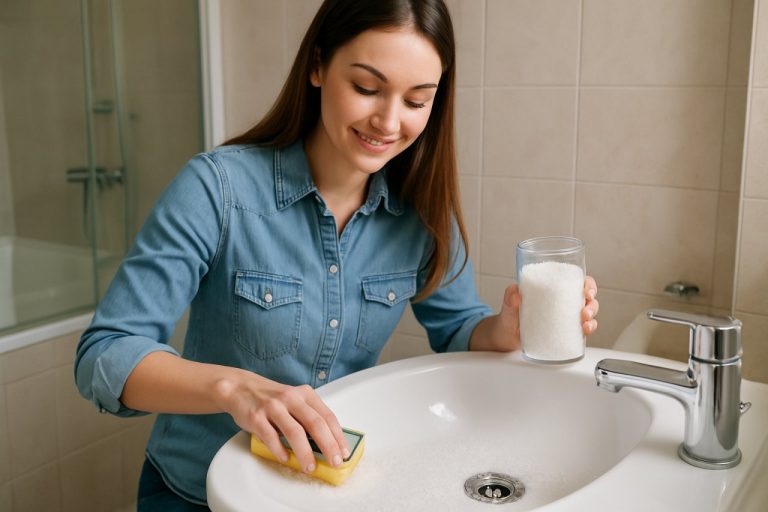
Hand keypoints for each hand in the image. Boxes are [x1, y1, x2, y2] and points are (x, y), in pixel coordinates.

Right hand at [213, 372, 349, 473]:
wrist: (239, 388)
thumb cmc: (271, 399)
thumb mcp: (294, 400)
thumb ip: (308, 417)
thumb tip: (327, 444)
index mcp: (305, 394)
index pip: (327, 416)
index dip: (338, 436)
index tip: (344, 453)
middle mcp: (291, 398)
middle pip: (315, 423)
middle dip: (328, 446)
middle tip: (334, 463)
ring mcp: (273, 406)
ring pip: (294, 432)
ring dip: (305, 452)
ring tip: (310, 467)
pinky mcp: (256, 416)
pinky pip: (271, 436)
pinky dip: (280, 450)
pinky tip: (285, 458)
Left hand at [470, 276, 599, 351]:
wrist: (506, 338)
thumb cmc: (509, 317)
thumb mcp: (508, 306)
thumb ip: (509, 298)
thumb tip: (514, 291)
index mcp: (552, 290)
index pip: (576, 281)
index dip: (588, 284)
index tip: (587, 290)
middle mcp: (562, 302)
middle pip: (587, 298)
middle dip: (592, 304)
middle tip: (584, 312)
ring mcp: (565, 317)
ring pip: (588, 313)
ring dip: (592, 318)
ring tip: (584, 324)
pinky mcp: (565, 332)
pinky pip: (582, 330)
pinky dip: (588, 330)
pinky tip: (585, 332)